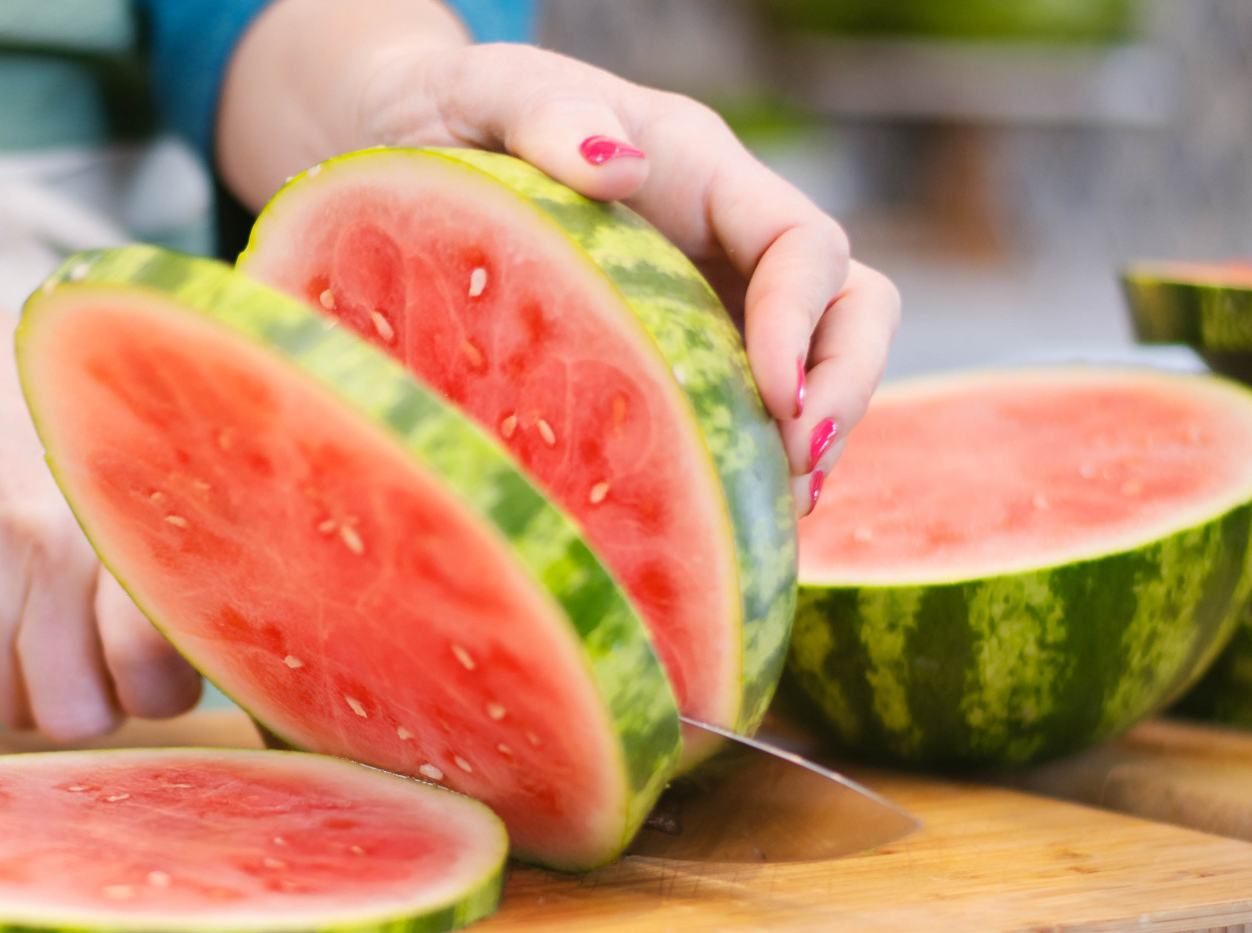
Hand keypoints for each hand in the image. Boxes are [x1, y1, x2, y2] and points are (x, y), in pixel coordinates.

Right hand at [0, 294, 202, 738]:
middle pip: (80, 716)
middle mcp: (38, 548)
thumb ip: (174, 548)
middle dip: (98, 696)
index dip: (160, 684)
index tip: (161, 662)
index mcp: (111, 511)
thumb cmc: (43, 425)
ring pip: (18, 709)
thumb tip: (230, 648)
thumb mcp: (126, 455)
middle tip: (99, 646)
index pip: (148, 662)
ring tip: (35, 600)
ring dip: (34, 678)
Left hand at [219, 1, 900, 515]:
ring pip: (808, 371)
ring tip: (775, 515)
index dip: (806, 321)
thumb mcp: (493, 94)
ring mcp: (704, 304)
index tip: (776, 397)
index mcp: (701, 171)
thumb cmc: (454, 112)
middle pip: (847, 309)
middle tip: (799, 469)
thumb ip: (550, 115)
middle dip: (844, 388)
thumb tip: (619, 164)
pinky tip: (715, 520)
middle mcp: (722, 241)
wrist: (404, 147)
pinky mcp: (668, 361)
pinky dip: (742, 464)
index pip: (804, 244)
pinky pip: (735, 412)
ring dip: (808, 441)